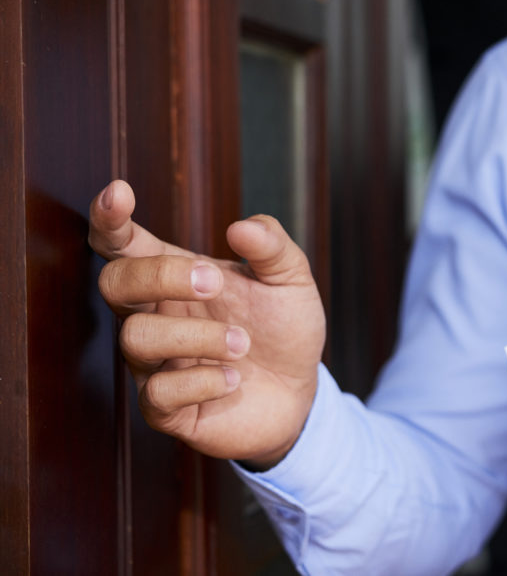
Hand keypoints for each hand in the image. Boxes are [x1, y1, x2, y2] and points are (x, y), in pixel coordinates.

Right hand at [89, 180, 325, 468]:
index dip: (110, 219)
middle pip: (113, 283)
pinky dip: (204, 381)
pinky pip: (159, 394)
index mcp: (175, 277)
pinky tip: (234, 378)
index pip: (122, 244)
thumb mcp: (291, 280)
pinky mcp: (166, 409)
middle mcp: (155, 316)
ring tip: (243, 343)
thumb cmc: (283, 328)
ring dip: (198, 336)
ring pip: (137, 339)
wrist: (300, 389)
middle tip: (215, 282)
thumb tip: (241, 227)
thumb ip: (272, 247)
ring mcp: (155, 364)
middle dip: (160, 277)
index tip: (119, 193)